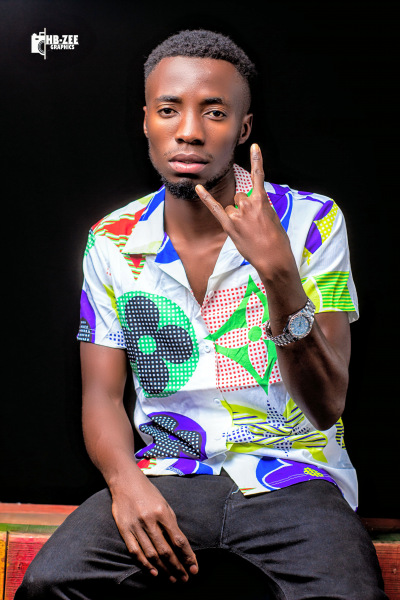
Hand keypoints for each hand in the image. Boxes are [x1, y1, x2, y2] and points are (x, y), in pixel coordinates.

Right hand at [111, 472, 197, 582]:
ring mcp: (136, 526)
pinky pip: (135, 551)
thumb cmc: (148, 493)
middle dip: (177, 567)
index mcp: (163, 512)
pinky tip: (154, 572)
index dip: (187, 556)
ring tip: (172, 579)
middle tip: (184, 578)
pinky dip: (145, 564)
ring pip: (151, 554)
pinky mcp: (124, 530)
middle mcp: (150, 520)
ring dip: (163, 569)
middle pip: (166, 550)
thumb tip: (180, 546)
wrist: (125, 481)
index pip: (178, 540)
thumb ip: (171, 523)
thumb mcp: (164, 503)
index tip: (194, 568)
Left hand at [195, 144, 290, 277]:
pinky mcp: (229, 225)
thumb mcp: (273, 218)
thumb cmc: (277, 240)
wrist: (273, 258)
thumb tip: (252, 207)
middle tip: (253, 224)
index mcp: (262, 200)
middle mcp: (248, 204)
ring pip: (232, 207)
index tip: (254, 147)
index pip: (258, 176)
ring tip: (247, 231)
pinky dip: (206, 198)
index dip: (257, 160)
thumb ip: (261, 207)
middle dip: (245, 207)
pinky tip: (198, 188)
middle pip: (240, 197)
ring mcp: (237, 215)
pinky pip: (215, 208)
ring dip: (237, 216)